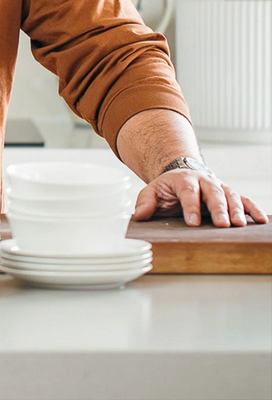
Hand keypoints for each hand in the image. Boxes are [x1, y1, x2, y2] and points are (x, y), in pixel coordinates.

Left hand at [133, 169, 267, 226]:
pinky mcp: (229, 194)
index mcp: (184, 180)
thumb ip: (145, 202)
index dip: (190, 207)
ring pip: (230, 196)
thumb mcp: (152, 191)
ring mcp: (219, 187)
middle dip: (218, 209)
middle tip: (222, 224)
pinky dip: (253, 209)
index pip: (188, 192)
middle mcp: (204, 181)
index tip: (192, 222)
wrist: (181, 174)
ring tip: (239, 225)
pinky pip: (244, 200)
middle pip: (213, 193)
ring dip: (237, 210)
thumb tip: (139, 215)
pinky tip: (260, 220)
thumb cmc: (167, 188)